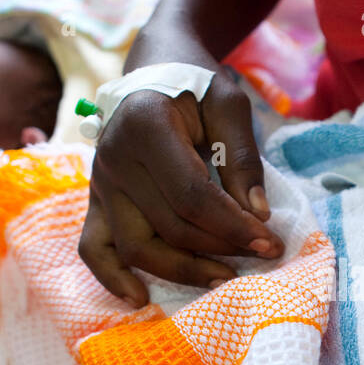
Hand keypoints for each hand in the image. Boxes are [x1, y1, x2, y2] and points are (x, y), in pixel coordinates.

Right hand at [79, 69, 283, 303]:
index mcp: (146, 127)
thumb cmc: (195, 85)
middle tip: (262, 254)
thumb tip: (256, 215)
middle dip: (221, 247)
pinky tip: (140, 297)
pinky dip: (111, 277)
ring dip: (182, 270)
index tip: (270, 242)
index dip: (233, 226)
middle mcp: (114, 158)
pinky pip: (93, 247)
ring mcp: (99, 183)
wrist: (153, 67)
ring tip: (223, 278)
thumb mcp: (229, 104)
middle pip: (169, 226)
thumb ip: (242, 159)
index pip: (192, 196)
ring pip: (136, 246)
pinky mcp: (95, 200)